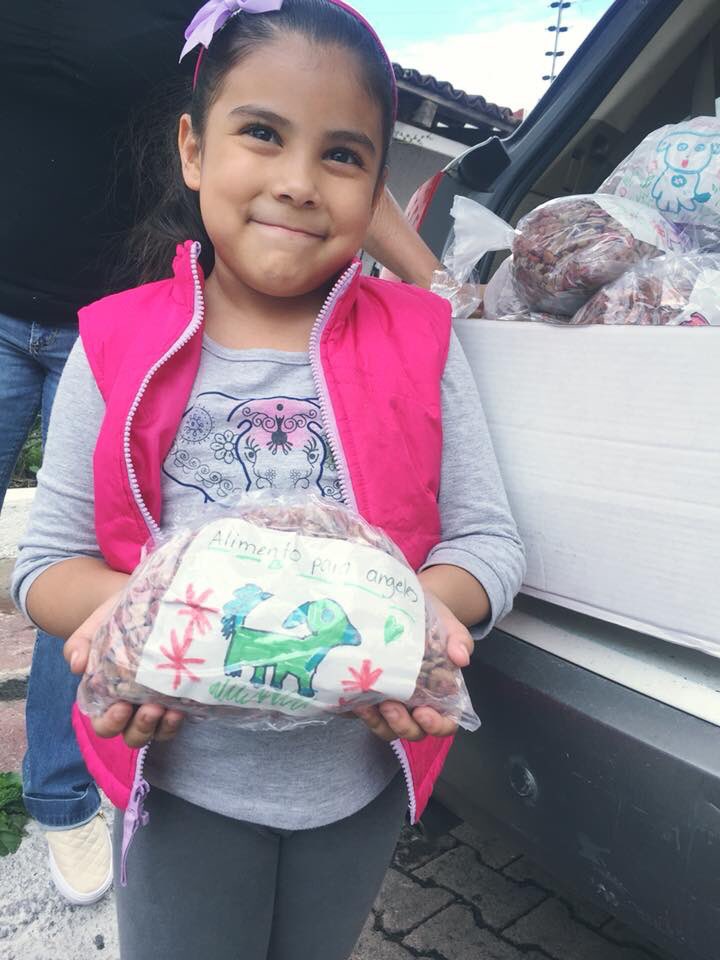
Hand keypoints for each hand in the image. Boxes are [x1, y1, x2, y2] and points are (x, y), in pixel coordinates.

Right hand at [64, 592, 184, 746]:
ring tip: (171, 710)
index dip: (110, 723)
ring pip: (157, 732)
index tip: (122, 706)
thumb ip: (80, 644)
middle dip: (141, 728)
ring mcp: (155, 704)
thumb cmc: (113, 619)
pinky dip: (180, 718)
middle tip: (151, 708)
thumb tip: (77, 665)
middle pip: (132, 735)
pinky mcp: (177, 696)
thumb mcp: (94, 627)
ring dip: (163, 727)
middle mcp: (130, 707)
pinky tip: (185, 704)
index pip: (103, 724)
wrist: (143, 603)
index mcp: (105, 698)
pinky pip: (178, 718)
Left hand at [354, 594, 472, 742]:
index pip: (446, 722)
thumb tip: (461, 658)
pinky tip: (351, 697)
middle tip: (390, 706)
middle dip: (402, 725)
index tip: (424, 713)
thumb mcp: (448, 625)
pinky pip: (363, 712)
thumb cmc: (430, 619)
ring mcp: (391, 700)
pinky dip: (358, 711)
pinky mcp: (368, 693)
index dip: (437, 725)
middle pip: (413, 730)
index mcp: (441, 694)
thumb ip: (459, 640)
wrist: (404, 603)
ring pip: (386, 727)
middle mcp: (416, 703)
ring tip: (367, 705)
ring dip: (377, 722)